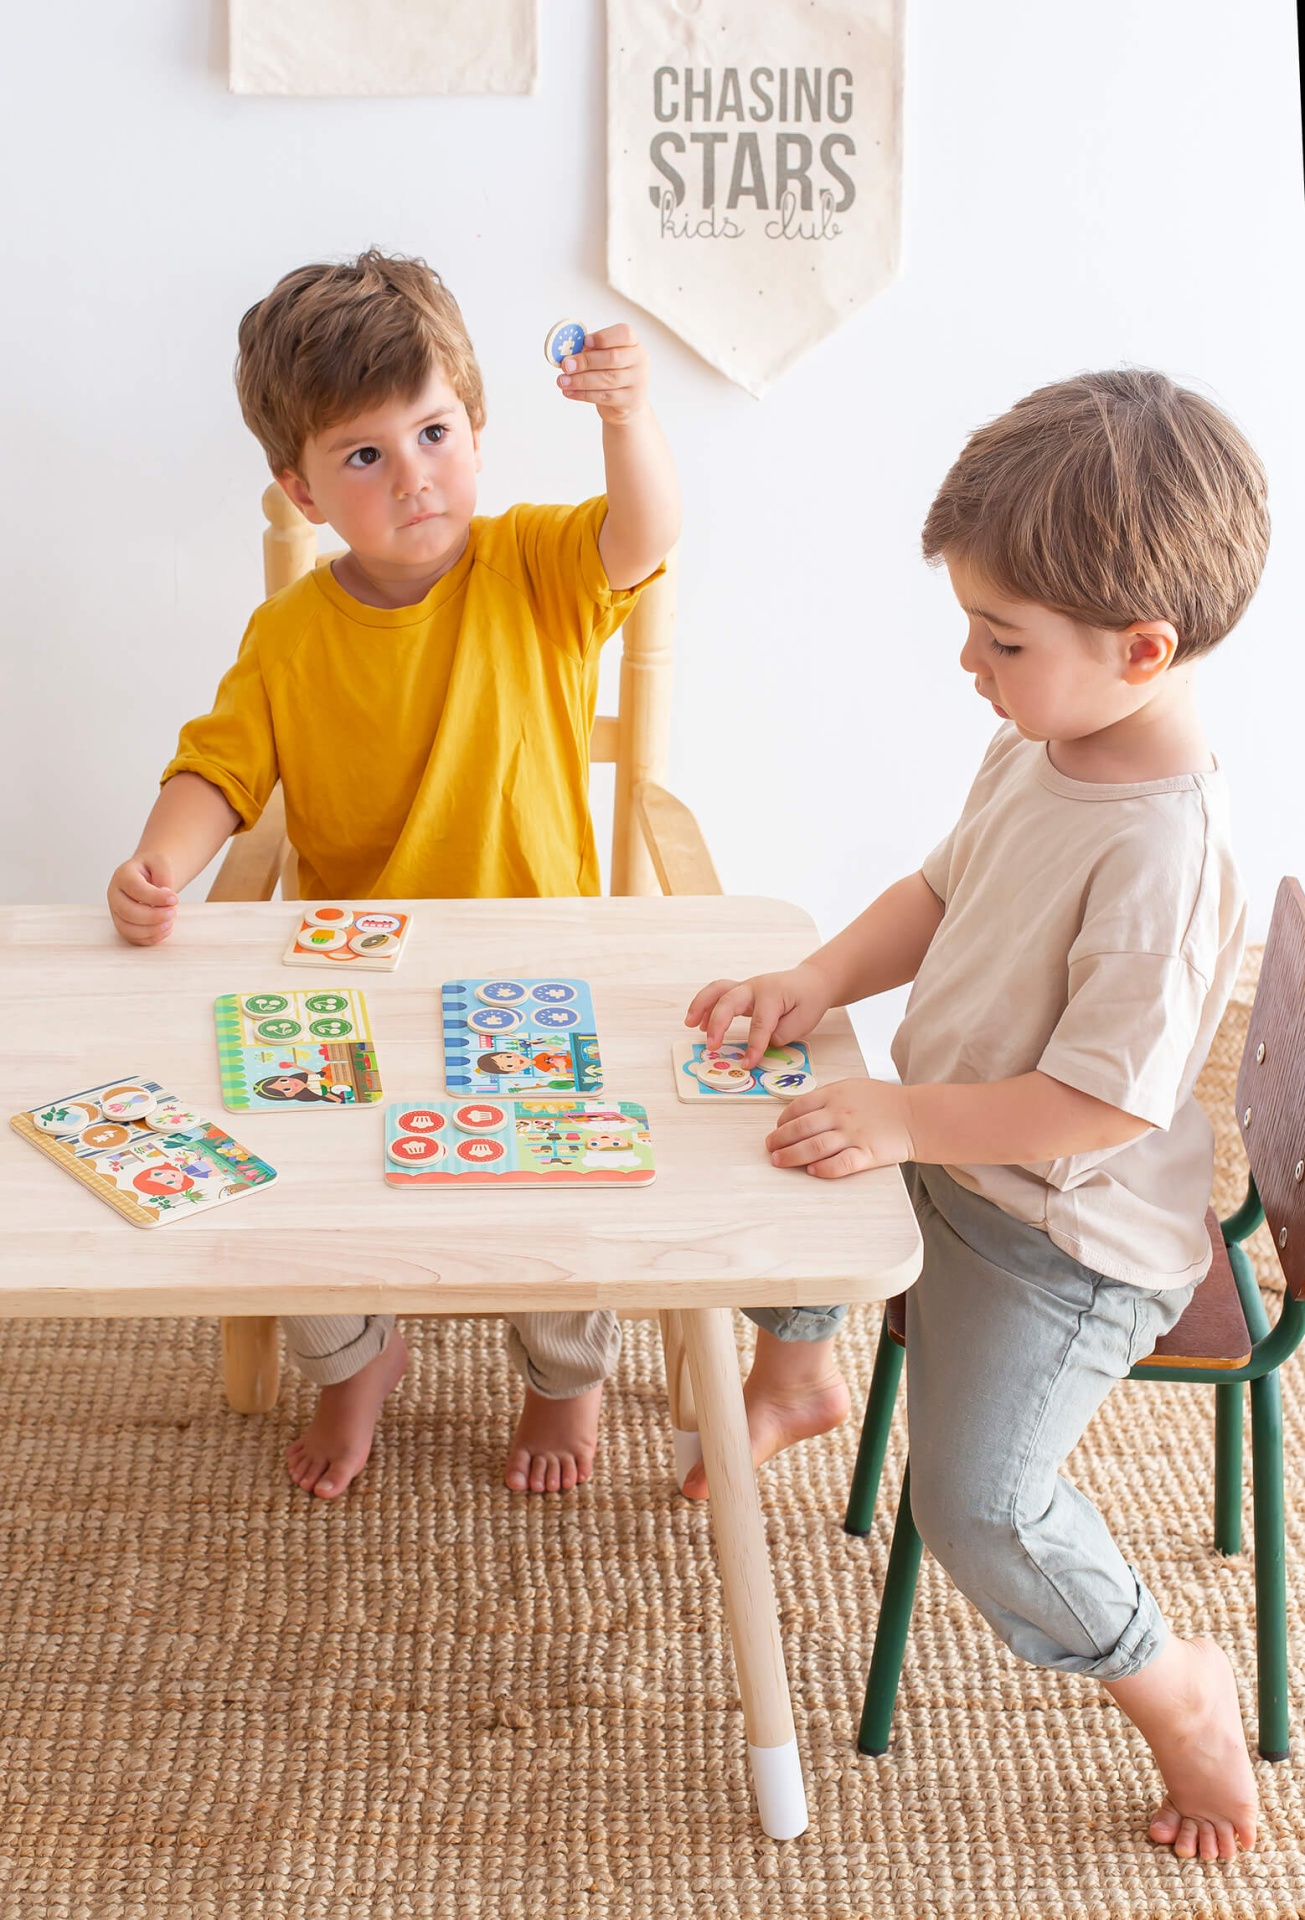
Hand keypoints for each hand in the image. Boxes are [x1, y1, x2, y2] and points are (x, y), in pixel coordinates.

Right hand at [107, 854, 177, 945]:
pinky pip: (133, 938)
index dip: (155, 897)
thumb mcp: (161, 863)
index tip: (175, 899)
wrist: (148, 875)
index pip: (134, 888)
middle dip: (154, 916)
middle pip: (127, 912)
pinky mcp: (123, 925)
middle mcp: (115, 894)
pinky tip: (165, 929)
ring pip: (127, 928)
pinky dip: (151, 937)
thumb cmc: (153, 870)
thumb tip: (166, 897)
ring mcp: (116, 912)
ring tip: (170, 922)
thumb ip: (164, 876)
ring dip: (152, 930)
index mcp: (123, 875)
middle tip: (173, 912)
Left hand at [557, 324, 648, 424]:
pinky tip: (569, 392)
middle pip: (613, 358)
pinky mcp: (630, 400)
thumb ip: (590, 350)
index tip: (585, 342)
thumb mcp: (603, 356)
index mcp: (633, 343)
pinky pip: (604, 397)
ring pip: (607, 379)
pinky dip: (583, 394)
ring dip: (580, 380)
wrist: (626, 403)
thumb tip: (568, 352)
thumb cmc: (611, 372)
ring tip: (562, 381)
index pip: (624, 333)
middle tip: (565, 365)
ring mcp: (637, 381)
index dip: (603, 337)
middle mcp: (639, 360)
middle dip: (586, 361)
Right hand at [684, 962, 830, 1066]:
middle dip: (718, 1024)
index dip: (754, 1046)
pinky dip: (704, 1006)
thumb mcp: (803, 1022)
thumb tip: (759, 1045)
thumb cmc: (807, 1001)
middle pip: (730, 1001)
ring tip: (689, 1024)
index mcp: (773, 994)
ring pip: (717, 990)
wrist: (811, 981)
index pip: (760, 1023)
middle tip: (712, 1045)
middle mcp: (755, 987)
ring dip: (701, 1006)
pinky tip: (697, 1023)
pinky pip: (717, 994)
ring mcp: (746, 987)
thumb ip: (780, 1035)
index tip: (748, 1064)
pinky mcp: (740, 992)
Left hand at [766, 1079, 914, 1178]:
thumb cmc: (885, 1101)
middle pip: (801, 1128)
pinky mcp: (867, 1154)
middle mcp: (841, 1113)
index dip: (783, 1120)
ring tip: (779, 1161)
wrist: (916, 1115)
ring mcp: (853, 1134)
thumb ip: (828, 1096)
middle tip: (770, 1148)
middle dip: (780, 1140)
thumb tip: (801, 1111)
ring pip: (815, 1147)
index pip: (799, 1107)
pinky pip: (840, 1164)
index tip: (777, 1129)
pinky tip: (812, 1171)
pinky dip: (824, 1168)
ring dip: (793, 1156)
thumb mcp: (854, 1087)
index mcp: (835, 1094)